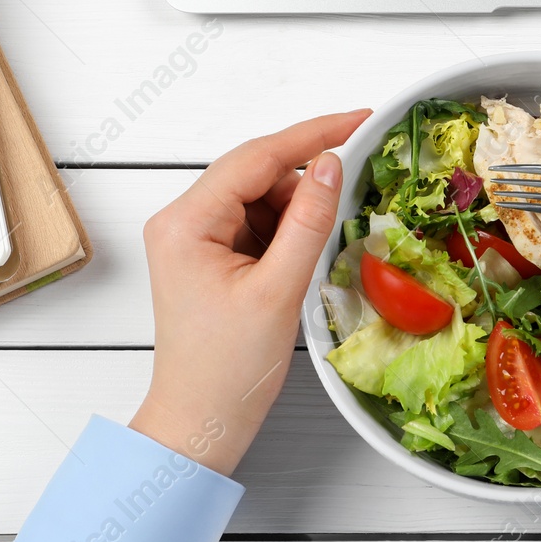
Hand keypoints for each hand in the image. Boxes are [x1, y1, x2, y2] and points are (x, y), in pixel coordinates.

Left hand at [129, 110, 370, 474]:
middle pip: (257, 173)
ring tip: (315, 253)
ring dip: (297, 212)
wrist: (200, 423)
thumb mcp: (278, 291)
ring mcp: (193, 238)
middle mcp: (181, 221)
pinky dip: (286, 232)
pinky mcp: (209, 256)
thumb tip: (332, 164)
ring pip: (261, 197)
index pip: (257, 157)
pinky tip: (302, 258)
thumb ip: (308, 221)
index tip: (359, 118)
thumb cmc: (227, 370)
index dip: (312, 134)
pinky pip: (257, 223)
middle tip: (354, 185)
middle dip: (306, 181)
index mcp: (185, 222)